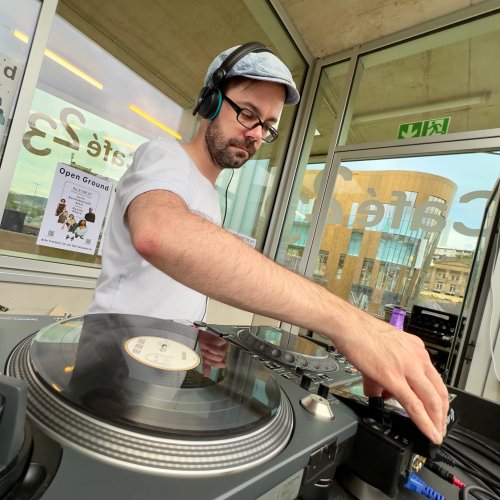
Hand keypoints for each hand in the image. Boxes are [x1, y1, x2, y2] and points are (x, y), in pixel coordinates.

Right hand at [197, 330, 228, 377]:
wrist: (200, 335)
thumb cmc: (203, 345)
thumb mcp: (204, 357)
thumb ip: (206, 366)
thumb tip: (206, 375)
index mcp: (222, 356)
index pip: (223, 364)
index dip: (214, 364)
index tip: (207, 361)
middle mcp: (225, 350)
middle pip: (221, 359)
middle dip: (210, 357)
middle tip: (204, 353)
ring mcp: (225, 344)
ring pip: (221, 353)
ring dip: (210, 352)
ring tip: (205, 348)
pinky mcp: (223, 338)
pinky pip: (219, 344)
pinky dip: (210, 346)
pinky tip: (207, 344)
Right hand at [334, 315, 448, 444]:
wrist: (350, 327)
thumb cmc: (362, 332)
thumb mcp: (384, 349)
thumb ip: (387, 371)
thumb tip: (380, 391)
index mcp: (416, 349)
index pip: (435, 378)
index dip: (440, 398)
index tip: (438, 410)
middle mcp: (417, 357)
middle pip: (439, 391)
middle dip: (442, 414)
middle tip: (441, 427)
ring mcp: (408, 368)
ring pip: (432, 400)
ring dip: (436, 421)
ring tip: (436, 434)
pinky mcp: (394, 379)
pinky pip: (414, 405)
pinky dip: (424, 423)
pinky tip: (428, 433)